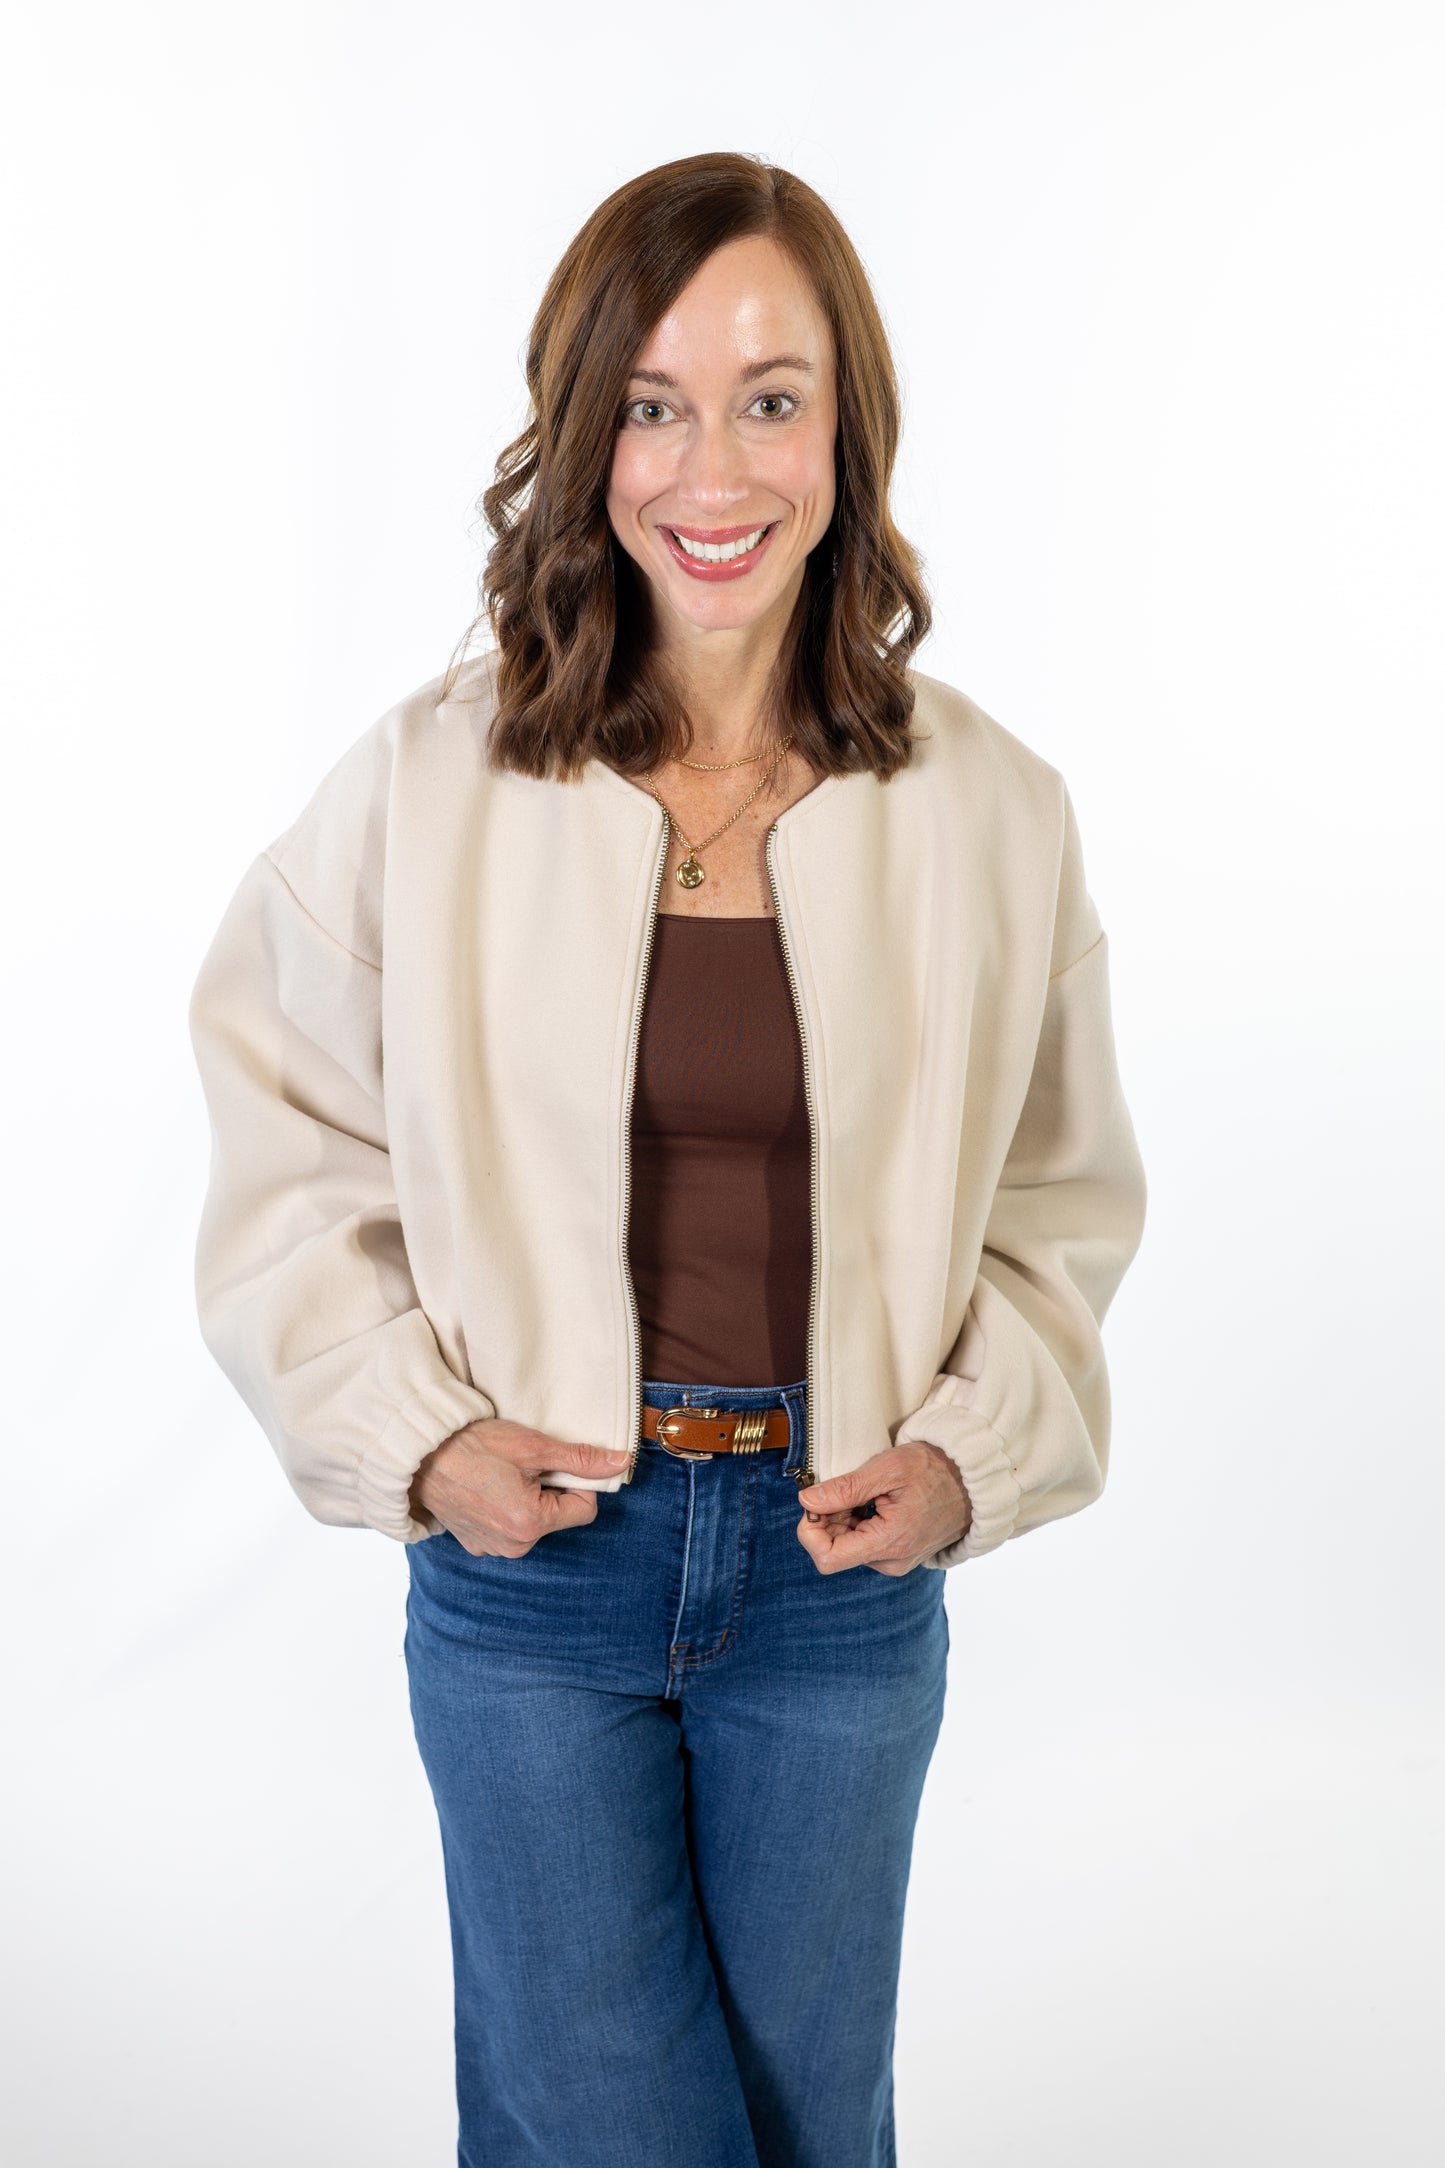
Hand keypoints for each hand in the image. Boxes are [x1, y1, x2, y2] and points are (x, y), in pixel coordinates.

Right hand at [409, 1418, 631, 1557]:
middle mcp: (513, 1546)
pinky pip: (506, 1528)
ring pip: (532, 1522)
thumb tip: (620, 1463)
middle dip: (550, 1490)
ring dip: (527, 1499)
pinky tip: (486, 1486)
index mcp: (531, 1525)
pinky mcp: (475, 1544)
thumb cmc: (473, 1446)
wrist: (419, 1453)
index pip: (584, 1509)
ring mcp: (491, 1548)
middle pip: (557, 1516)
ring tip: (500, 1474)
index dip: (577, 1482)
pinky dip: (504, 1508)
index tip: (554, 1463)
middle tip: (522, 1465)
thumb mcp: (533, 1447)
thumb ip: (580, 1459)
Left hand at [796, 1442, 972, 1574]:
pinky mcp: (900, 1556)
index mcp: (889, 1543)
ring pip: (849, 1547)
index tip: (817, 1502)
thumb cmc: (936, 1469)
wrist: (975, 1480)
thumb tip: (807, 1501)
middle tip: (845, 1487)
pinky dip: (859, 1522)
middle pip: (835, 1550)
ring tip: (867, 1492)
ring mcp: (897, 1561)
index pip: (827, 1558)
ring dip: (845, 1518)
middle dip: (829, 1519)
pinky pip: (865, 1545)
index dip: (810, 1530)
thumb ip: (845, 1489)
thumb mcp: (888, 1469)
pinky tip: (875, 1501)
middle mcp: (892, 1562)